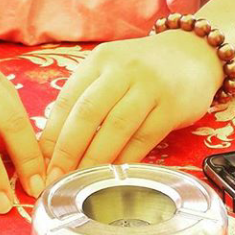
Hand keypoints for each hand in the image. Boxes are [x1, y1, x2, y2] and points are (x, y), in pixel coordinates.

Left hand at [40, 32, 222, 186]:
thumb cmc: (144, 69)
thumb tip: (55, 144)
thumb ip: (88, 97)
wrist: (194, 53)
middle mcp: (122, 69)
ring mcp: (149, 86)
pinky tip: (113, 174)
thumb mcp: (112, 70)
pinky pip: (144, 138)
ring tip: (80, 182)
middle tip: (55, 177)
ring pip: (115, 127)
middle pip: (87, 113)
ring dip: (94, 159)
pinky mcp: (171, 106)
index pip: (67, 99)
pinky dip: (125, 159)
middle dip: (67, 150)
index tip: (40, 162)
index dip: (51, 133)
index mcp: (100, 60)